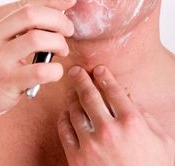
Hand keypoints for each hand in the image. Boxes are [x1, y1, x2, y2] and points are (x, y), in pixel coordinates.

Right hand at [0, 0, 75, 125]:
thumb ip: (14, 24)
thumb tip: (51, 9)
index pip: (24, 2)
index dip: (52, 0)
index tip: (70, 0)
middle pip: (32, 14)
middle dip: (58, 19)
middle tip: (68, 30)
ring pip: (38, 38)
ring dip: (59, 42)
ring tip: (61, 50)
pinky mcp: (5, 82)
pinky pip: (40, 70)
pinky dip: (56, 69)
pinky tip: (54, 71)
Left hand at [58, 66, 174, 165]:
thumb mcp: (161, 141)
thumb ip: (145, 116)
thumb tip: (128, 98)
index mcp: (131, 122)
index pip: (113, 90)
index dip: (104, 76)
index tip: (98, 69)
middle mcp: (109, 130)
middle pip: (89, 95)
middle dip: (81, 79)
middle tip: (76, 71)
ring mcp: (91, 145)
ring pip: (75, 111)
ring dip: (72, 98)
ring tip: (71, 92)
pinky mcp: (77, 160)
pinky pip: (65, 132)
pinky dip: (64, 119)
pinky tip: (66, 114)